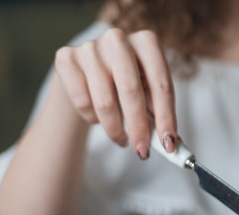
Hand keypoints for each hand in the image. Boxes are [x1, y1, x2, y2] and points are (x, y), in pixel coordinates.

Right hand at [54, 28, 177, 158]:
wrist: (86, 74)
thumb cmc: (126, 85)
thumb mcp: (148, 95)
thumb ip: (159, 115)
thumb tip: (172, 144)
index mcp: (147, 43)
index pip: (161, 84)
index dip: (166, 117)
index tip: (168, 144)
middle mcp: (118, 39)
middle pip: (131, 91)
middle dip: (139, 128)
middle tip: (142, 151)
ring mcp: (90, 47)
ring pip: (105, 101)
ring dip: (115, 129)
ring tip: (121, 139)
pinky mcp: (66, 58)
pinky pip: (83, 101)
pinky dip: (93, 119)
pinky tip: (98, 117)